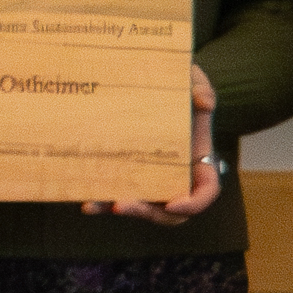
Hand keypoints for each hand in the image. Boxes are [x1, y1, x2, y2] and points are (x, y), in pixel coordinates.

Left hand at [87, 66, 221, 224]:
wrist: (152, 86)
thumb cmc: (177, 85)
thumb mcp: (192, 80)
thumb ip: (201, 86)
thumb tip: (203, 102)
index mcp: (198, 161)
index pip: (206, 192)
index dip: (194, 204)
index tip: (173, 203)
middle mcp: (177, 177)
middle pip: (170, 212)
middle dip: (146, 212)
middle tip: (122, 204)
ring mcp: (153, 179)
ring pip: (141, 208)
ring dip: (120, 209)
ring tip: (96, 204)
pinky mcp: (129, 176)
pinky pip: (118, 197)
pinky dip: (104, 203)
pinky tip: (87, 202)